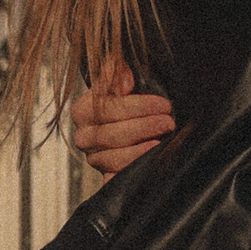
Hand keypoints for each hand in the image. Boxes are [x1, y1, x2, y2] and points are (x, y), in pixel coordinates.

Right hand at [71, 60, 176, 174]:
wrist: (126, 120)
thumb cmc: (124, 98)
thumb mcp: (119, 78)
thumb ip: (116, 70)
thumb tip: (125, 82)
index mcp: (82, 110)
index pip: (109, 108)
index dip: (138, 107)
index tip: (163, 104)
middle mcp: (84, 136)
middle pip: (112, 134)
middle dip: (144, 128)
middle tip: (168, 122)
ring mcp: (94, 158)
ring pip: (114, 158)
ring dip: (139, 151)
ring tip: (160, 143)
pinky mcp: (106, 175)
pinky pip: (114, 179)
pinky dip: (127, 175)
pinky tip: (144, 169)